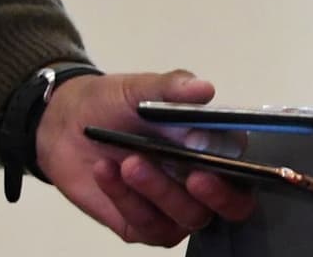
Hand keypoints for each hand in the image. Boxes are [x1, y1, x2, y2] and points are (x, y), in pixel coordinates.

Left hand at [36, 70, 255, 245]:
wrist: (65, 123)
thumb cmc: (115, 102)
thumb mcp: (141, 88)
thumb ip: (173, 88)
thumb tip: (205, 89)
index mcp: (217, 147)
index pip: (247, 165)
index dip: (240, 168)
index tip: (217, 154)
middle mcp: (205, 181)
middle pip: (234, 206)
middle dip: (217, 196)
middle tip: (194, 176)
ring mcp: (175, 206)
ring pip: (187, 217)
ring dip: (159, 192)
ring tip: (129, 161)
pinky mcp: (142, 224)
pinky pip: (145, 225)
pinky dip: (125, 199)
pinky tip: (105, 171)